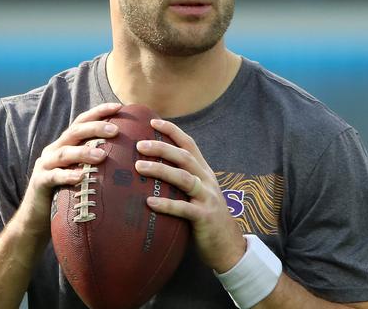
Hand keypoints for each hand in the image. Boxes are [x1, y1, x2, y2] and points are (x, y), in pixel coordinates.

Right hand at [17, 102, 121, 235]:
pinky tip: (81, 178)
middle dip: (95, 128)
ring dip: (84, 152)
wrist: (37, 218)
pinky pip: (54, 177)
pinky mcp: (40, 182)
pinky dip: (68, 176)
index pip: (82, 121)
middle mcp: (54, 150)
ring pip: (64, 153)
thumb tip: (130, 154)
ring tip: (102, 156)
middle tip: (115, 130)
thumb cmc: (66, 193)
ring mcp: (45, 165)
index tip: (118, 106)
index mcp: (65, 144)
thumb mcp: (82, 172)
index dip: (98, 112)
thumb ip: (96, 161)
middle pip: (74, 132)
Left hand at [135, 119, 245, 272]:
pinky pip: (184, 208)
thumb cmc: (205, 217)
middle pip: (184, 157)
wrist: (228, 246)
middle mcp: (207, 180)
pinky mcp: (204, 217)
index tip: (152, 121)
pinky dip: (166, 204)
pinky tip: (149, 202)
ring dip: (160, 170)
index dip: (172, 131)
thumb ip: (181, 179)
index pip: (189, 144)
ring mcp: (207, 198)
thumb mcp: (197, 193)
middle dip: (162, 148)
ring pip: (184, 178)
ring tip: (139, 167)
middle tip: (139, 145)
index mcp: (204, 172)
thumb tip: (151, 167)